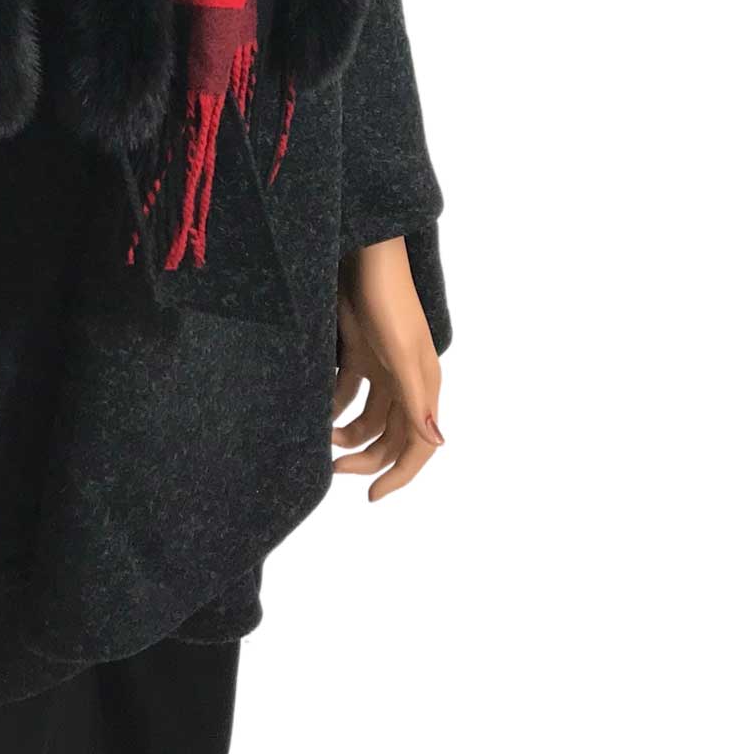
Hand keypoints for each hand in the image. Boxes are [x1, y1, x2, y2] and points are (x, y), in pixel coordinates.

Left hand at [331, 237, 445, 500]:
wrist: (363, 256)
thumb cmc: (387, 301)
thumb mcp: (402, 353)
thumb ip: (416, 399)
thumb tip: (437, 443)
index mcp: (423, 386)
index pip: (418, 446)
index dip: (399, 475)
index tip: (371, 496)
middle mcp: (405, 382)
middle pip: (390, 437)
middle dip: (366, 458)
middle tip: (332, 468)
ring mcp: (381, 366)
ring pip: (367, 417)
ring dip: (348, 433)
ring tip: (322, 436)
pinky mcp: (358, 349)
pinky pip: (347, 390)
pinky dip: (333, 404)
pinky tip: (316, 409)